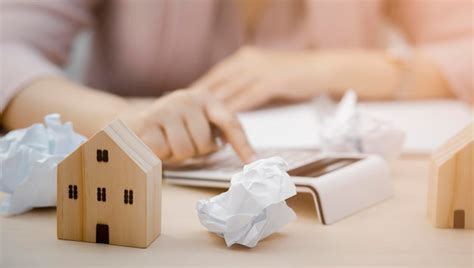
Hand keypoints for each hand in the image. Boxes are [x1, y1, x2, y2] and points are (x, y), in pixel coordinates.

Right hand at [121, 88, 254, 163]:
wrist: (133, 122)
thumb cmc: (173, 129)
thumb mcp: (197, 125)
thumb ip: (216, 133)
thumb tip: (247, 157)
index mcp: (207, 99)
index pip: (230, 122)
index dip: (242, 144)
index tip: (253, 162)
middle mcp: (188, 99)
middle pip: (204, 143)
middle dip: (194, 152)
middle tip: (182, 144)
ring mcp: (167, 108)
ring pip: (183, 149)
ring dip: (175, 154)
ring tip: (168, 144)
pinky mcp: (147, 120)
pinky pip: (162, 150)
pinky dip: (159, 154)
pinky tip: (154, 144)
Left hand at [194, 47, 321, 111]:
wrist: (321, 68)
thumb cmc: (294, 74)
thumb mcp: (265, 72)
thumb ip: (247, 81)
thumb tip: (229, 97)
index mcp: (245, 57)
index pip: (216, 74)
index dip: (200, 87)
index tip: (185, 100)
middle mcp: (249, 60)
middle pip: (218, 82)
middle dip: (200, 98)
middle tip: (184, 113)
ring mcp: (260, 70)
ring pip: (230, 90)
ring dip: (213, 107)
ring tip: (198, 121)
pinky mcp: (272, 81)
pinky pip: (248, 98)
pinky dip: (234, 110)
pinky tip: (223, 120)